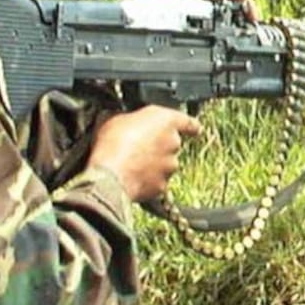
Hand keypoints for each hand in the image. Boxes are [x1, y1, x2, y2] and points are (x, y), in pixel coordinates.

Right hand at [87, 106, 201, 201]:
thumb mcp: (114, 118)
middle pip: (172, 144)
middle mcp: (173, 143)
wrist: (110, 176)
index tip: (195, 130)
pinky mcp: (162, 186)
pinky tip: (131, 178)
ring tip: (130, 164)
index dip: (191, 127)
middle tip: (138, 147)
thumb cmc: (113, 143)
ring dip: (153, 165)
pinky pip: (156, 182)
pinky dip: (147, 181)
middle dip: (159, 146)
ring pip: (165, 165)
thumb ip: (128, 118)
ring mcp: (170, 166)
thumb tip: (121, 119)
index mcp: (166, 120)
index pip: (189, 123)